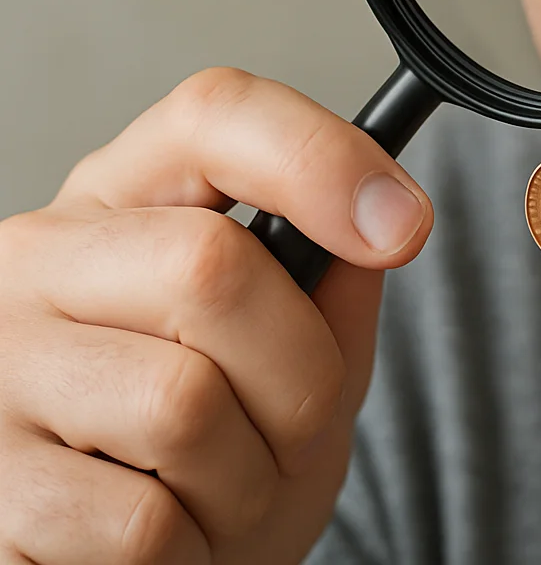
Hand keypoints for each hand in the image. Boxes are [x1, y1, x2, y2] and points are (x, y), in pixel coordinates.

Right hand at [0, 68, 433, 564]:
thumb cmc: (217, 452)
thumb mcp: (295, 358)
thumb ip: (335, 288)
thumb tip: (381, 222)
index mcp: (127, 201)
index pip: (214, 117)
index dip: (318, 157)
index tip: (403, 226)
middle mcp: (39, 260)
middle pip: (213, 268)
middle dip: (298, 376)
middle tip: (285, 432)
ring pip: (181, 403)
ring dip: (244, 480)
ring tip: (217, 493)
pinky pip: (139, 520)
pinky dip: (188, 551)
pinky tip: (165, 541)